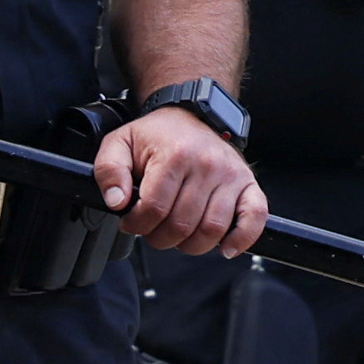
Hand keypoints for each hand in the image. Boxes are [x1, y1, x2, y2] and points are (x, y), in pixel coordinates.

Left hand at [96, 106, 266, 259]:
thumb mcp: (119, 143)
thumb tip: (117, 202)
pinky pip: (254, 219)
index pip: (154, 209)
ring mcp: (231, 176)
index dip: (137, 224)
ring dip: (191, 245)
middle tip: (152, 229)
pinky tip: (224, 248)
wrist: (191, 115)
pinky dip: (241, 239)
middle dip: (160, 237)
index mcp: (174, 155)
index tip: (131, 222)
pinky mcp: (249, 184)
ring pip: (212, 230)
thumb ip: (109, 171)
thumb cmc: (157, 135)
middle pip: (182, 225)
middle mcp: (207, 165)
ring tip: (177, 234)